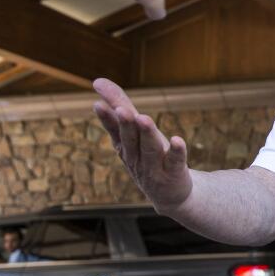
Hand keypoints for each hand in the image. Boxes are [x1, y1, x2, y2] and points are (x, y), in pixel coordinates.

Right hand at [92, 77, 191, 210]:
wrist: (170, 194)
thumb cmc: (148, 156)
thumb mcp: (133, 132)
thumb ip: (118, 106)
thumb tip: (98, 81)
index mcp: (125, 146)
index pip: (114, 130)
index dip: (107, 119)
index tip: (97, 104)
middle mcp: (137, 157)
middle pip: (131, 139)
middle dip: (126, 125)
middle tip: (123, 110)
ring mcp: (155, 167)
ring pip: (150, 149)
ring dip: (147, 134)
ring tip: (144, 118)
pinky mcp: (174, 173)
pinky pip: (175, 161)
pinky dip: (176, 151)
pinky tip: (177, 140)